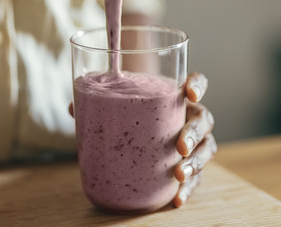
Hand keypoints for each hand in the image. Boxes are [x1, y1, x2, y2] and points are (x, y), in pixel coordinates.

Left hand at [67, 72, 215, 207]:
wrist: (138, 136)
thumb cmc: (131, 115)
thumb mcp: (117, 106)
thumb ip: (98, 104)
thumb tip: (73, 108)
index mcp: (175, 96)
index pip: (196, 82)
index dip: (197, 85)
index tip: (189, 93)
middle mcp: (189, 117)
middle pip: (204, 119)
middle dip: (194, 133)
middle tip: (180, 146)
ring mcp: (193, 142)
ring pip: (207, 149)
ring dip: (196, 162)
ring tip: (180, 174)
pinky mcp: (191, 165)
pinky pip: (197, 178)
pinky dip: (189, 189)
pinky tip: (177, 199)